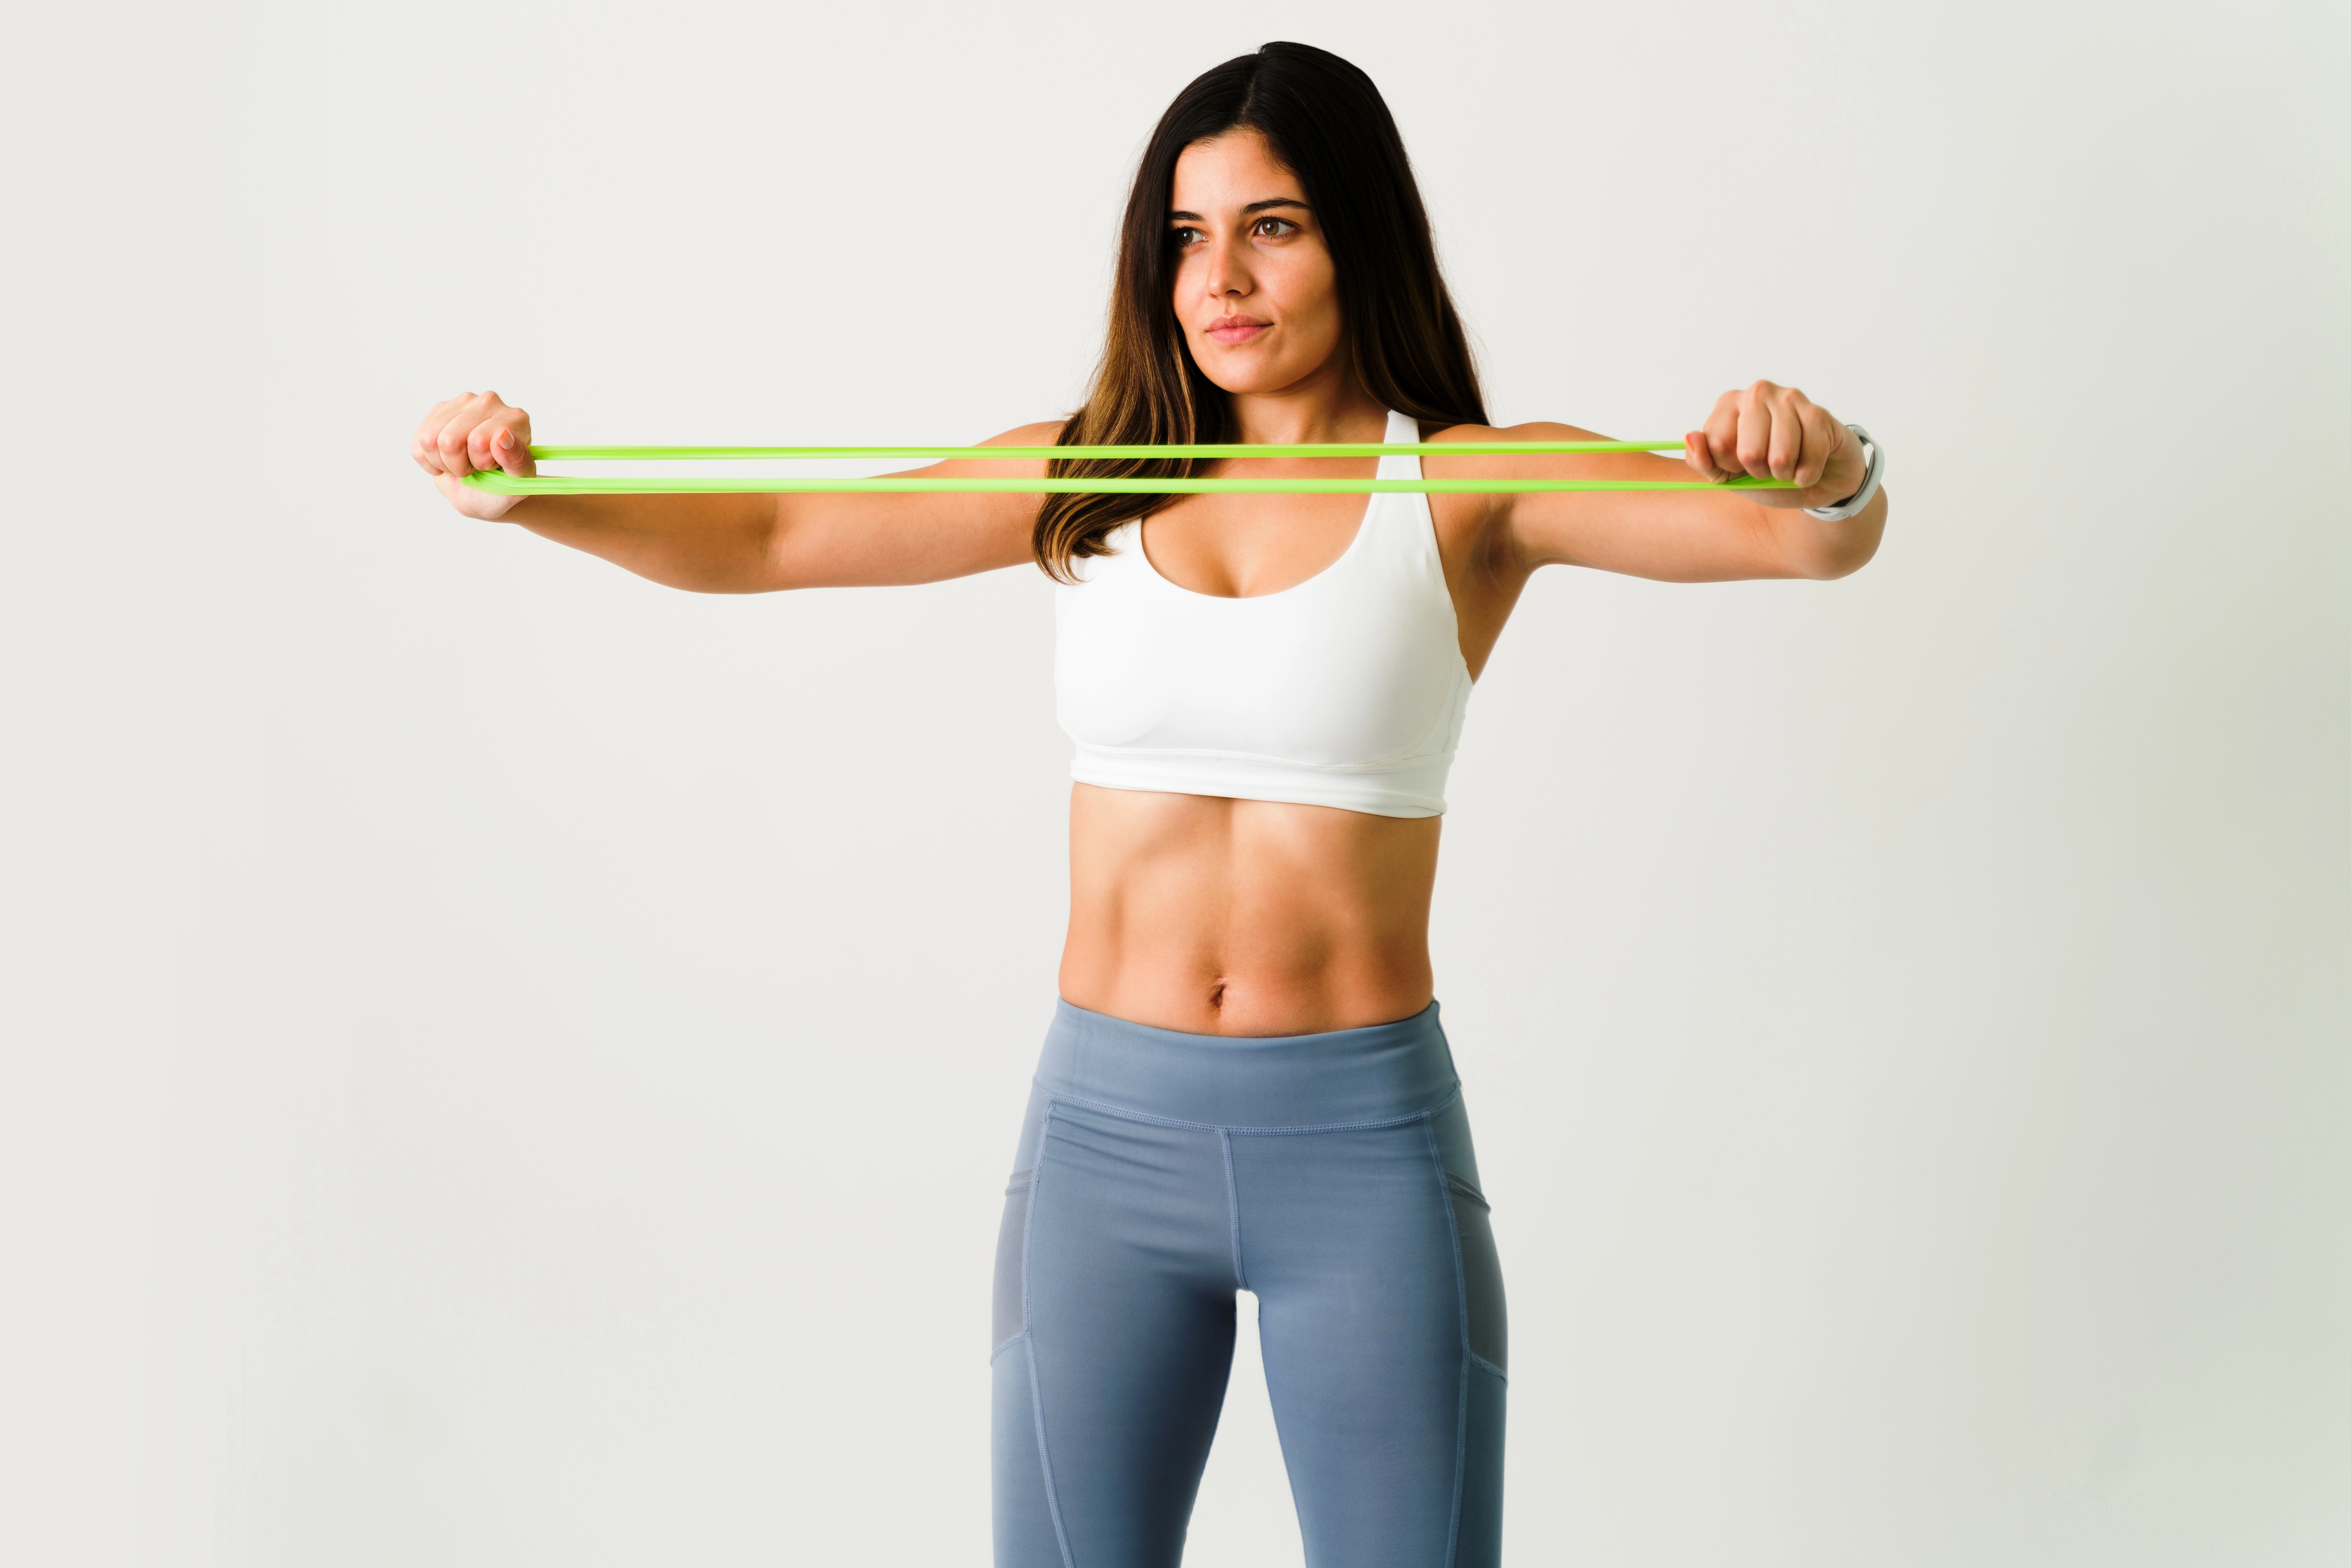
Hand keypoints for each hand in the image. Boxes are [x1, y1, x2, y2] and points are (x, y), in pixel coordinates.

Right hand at [412, 390, 535, 520]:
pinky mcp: (441, 409)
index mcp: (515, 419)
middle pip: (449, 441)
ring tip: (462, 463)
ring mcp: (463, 402)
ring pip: (430, 440)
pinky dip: (430, 460)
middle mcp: (490, 402)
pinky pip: (419, 442)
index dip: (480, 464)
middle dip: (459, 465)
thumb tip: (502, 435)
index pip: (478, 442)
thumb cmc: (503, 487)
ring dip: (443, 462)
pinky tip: (448, 459)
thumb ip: (517, 461)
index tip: (492, 467)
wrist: (484, 491)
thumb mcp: (518, 484)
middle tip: (476, 468)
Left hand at [1683, 380, 1865, 511]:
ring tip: (1789, 466)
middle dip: (1760, 472)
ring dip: (1785, 474)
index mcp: (1728, 404)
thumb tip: (1691, 437)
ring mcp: (1789, 398)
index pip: (1716, 446)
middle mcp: (1757, 392)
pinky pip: (1809, 459)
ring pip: (1780, 457)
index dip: (1730, 466)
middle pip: (1748, 453)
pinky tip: (1809, 465)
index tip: (1741, 463)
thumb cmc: (1769, 472)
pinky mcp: (1818, 413)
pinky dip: (1808, 474)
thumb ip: (1702, 460)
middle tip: (1769, 466)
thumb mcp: (1727, 474)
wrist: (1817, 476)